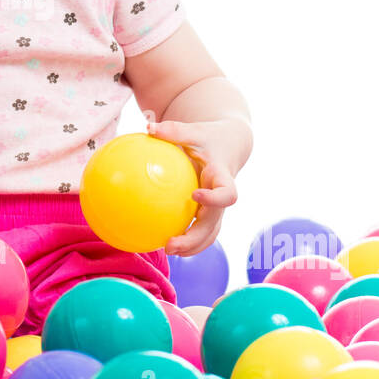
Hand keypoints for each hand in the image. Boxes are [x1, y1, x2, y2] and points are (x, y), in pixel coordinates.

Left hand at [147, 117, 244, 256]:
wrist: (229, 144)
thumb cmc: (208, 137)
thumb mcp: (194, 130)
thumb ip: (173, 130)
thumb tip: (148, 127)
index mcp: (223, 178)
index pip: (226, 193)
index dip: (214, 198)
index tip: (195, 196)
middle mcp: (222, 197)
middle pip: (214, 224)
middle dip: (195, 238)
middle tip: (171, 245)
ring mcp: (217, 208)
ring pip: (209, 234)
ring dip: (191, 246)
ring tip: (167, 251)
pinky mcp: (209, 212)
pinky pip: (199, 230)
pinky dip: (185, 239)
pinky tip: (161, 242)